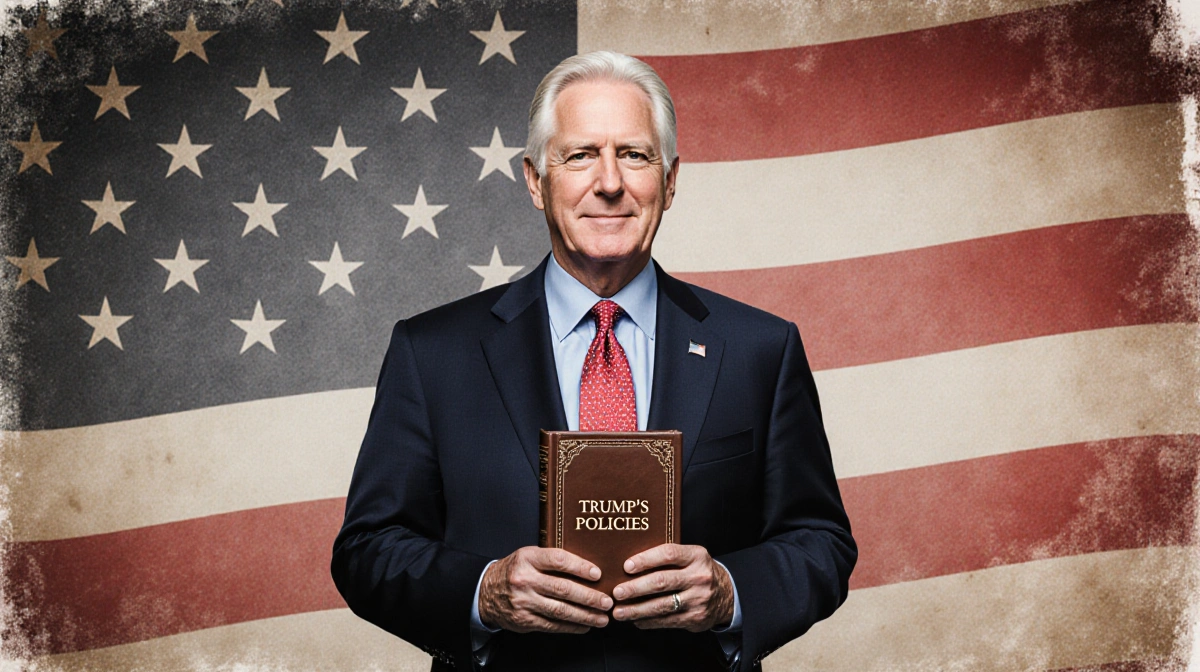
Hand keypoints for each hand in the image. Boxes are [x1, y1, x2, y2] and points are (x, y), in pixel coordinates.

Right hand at [478, 546, 612, 633]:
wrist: (486, 592)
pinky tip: (585, 626)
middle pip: (563, 588)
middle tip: (607, 601)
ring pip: (560, 610)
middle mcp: (525, 580)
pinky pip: (552, 625)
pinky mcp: (524, 620)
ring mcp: (524, 602)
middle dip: (589, 597)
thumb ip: (551, 560)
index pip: (558, 560)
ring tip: (602, 618)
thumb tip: (588, 569)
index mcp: (527, 558)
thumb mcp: (528, 556)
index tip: (598, 574)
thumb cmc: (515, 570)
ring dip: (585, 615)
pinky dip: (571, 626)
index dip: (580, 567)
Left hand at [610, 544, 733, 631]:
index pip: (668, 554)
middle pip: (662, 582)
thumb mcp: (691, 557)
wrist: (727, 594)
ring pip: (661, 605)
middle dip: (635, 588)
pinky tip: (636, 620)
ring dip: (637, 610)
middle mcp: (699, 577)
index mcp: (696, 556)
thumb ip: (668, 558)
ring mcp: (698, 599)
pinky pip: (666, 621)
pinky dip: (648, 621)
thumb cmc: (699, 572)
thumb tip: (630, 566)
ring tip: (619, 612)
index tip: (627, 566)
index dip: (646, 560)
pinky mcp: (695, 618)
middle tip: (617, 592)